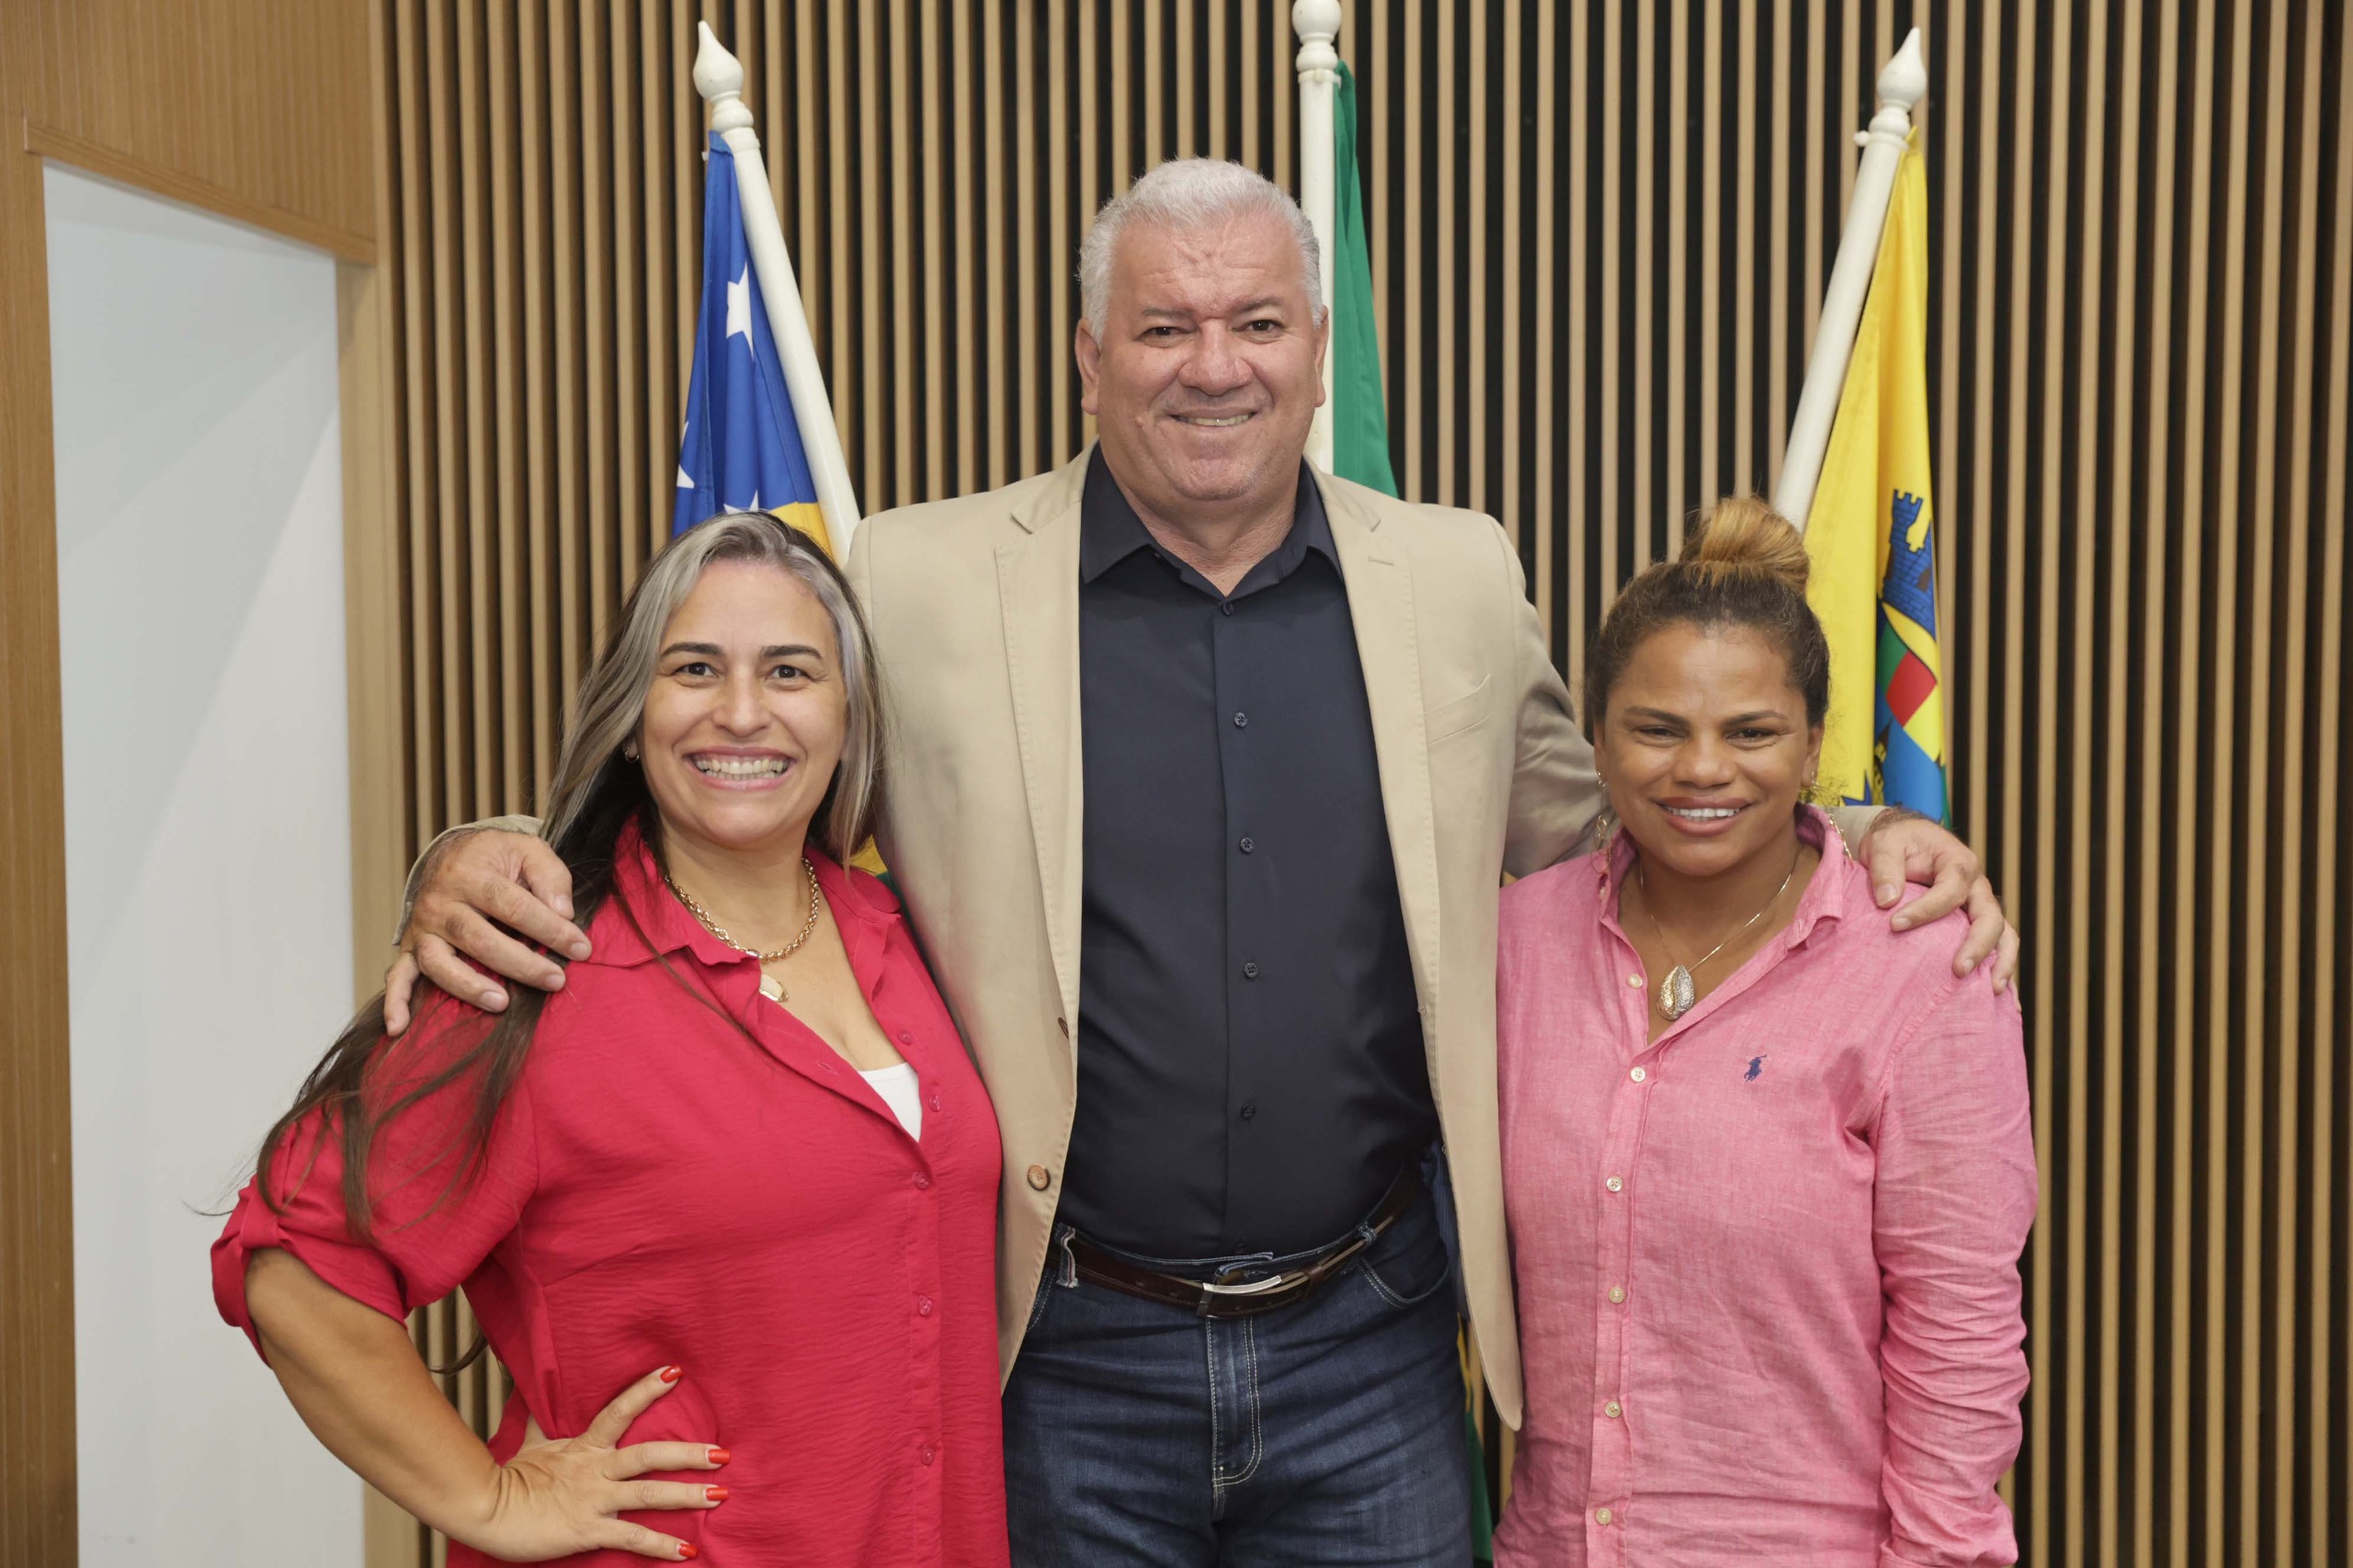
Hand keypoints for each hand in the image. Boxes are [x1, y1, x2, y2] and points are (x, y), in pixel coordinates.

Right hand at [386, 830, 586, 1031]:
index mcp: (470, 874)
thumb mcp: (528, 850)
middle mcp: (440, 902)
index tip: (581, 948)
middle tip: (556, 980)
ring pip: (439, 963)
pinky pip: (398, 976)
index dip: (550, 929)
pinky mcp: (412, 947)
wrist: (454, 854)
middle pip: (478, 939)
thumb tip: (563, 912)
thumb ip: (550, 876)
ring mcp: (422, 928)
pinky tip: (400, 1028)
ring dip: (468, 986)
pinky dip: (396, 1003)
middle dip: (521, 963)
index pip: (513, 906)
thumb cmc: (497, 858)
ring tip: (502, 1003)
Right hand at [460, 1365, 725, 1561]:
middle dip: (689, 1454)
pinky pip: (633, 1538)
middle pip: (650, 1455)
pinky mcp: (588, 1530)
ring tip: (721, 1494)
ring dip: (688, 1495)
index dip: (647, 1390)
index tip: (676, 1372)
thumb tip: (536, 1395)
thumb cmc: (506, 1479)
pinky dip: (662, 1547)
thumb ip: (542, 1422)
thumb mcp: (529, 1445)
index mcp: (584, 1446)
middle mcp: (595, 1469)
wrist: (483, 1510)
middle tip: (723, 1452)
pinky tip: (688, 1552)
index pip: (620, 1410)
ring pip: (649, 1494)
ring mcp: (594, 1500)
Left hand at [1860, 813, 2019, 990]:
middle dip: (1978, 945)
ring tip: (1992, 989)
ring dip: (2001, 961)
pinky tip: (1995, 994)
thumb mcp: (1886, 844)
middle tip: (1958, 969)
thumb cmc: (1896, 842)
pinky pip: (1997, 945)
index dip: (1925, 911)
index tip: (1894, 925)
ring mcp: (1979, 906)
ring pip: (2003, 934)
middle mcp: (1976, 886)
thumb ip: (1886, 869)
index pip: (1949, 891)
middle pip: (1989, 917)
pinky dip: (1999, 967)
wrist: (1904, 840)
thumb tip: (1887, 901)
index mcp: (1958, 863)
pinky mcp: (1974, 922)